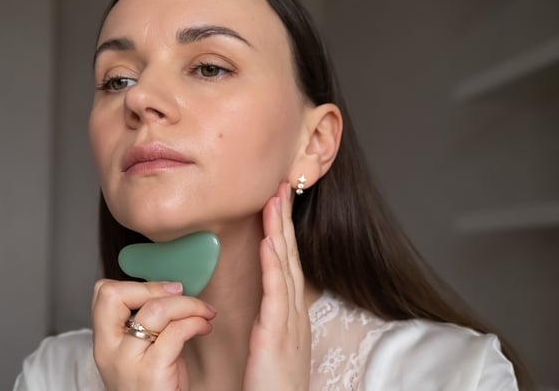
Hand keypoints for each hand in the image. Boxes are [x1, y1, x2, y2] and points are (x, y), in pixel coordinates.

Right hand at [91, 279, 216, 390]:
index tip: (163, 292)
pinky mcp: (152, 373)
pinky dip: (195, 322)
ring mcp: (128, 362)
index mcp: (104, 343)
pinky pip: (175, 332)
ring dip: (187, 304)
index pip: (102, 293)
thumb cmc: (157, 390)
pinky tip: (204, 327)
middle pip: (113, 294)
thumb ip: (145, 326)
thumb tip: (169, 291)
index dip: (134, 285)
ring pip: (154, 310)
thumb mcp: (140, 354)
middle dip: (154, 286)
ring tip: (204, 312)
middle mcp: (109, 351)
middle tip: (180, 293)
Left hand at [242, 182, 310, 390]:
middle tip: (281, 187)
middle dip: (284, 221)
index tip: (277, 204)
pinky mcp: (277, 335)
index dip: (282, 232)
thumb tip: (264, 305)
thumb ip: (269, 322)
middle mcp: (294, 313)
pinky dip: (274, 264)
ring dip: (280, 231)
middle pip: (289, 257)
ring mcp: (289, 322)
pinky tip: (271, 242)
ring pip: (285, 267)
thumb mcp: (271, 347)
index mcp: (291, 315)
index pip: (286, 263)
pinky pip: (276, 293)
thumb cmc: (273, 387)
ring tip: (275, 201)